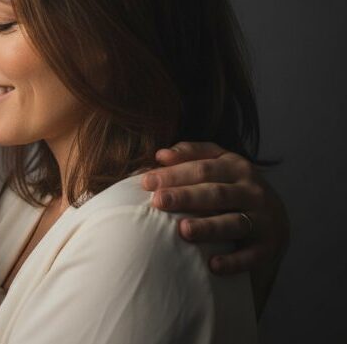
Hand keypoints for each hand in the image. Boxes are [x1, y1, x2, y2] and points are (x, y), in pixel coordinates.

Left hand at [141, 142, 288, 276]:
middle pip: (216, 193)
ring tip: (183, 230)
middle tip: (158, 201)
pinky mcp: (269, 247)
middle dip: (185, 197)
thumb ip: (192, 155)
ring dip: (208, 227)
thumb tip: (161, 154)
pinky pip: (252, 255)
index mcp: (238, 168)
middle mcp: (254, 191)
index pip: (203, 168)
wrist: (273, 222)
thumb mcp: (218, 164)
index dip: (175, 174)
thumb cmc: (232, 189)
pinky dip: (233, 261)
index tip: (146, 181)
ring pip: (234, 223)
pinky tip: (212, 265)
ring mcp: (265, 220)